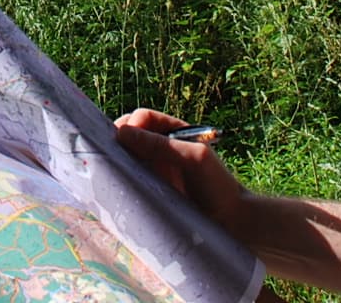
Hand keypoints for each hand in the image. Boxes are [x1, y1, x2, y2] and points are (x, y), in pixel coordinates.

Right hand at [114, 108, 250, 234]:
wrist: (230, 223)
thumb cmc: (218, 185)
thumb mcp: (193, 158)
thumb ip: (160, 144)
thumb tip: (121, 134)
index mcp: (173, 132)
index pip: (144, 118)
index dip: (131, 123)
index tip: (122, 138)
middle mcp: (160, 148)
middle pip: (130, 134)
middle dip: (118, 140)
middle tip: (111, 154)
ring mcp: (153, 169)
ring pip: (126, 156)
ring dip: (117, 159)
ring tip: (110, 168)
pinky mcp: (149, 190)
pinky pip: (128, 178)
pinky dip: (120, 178)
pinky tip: (116, 183)